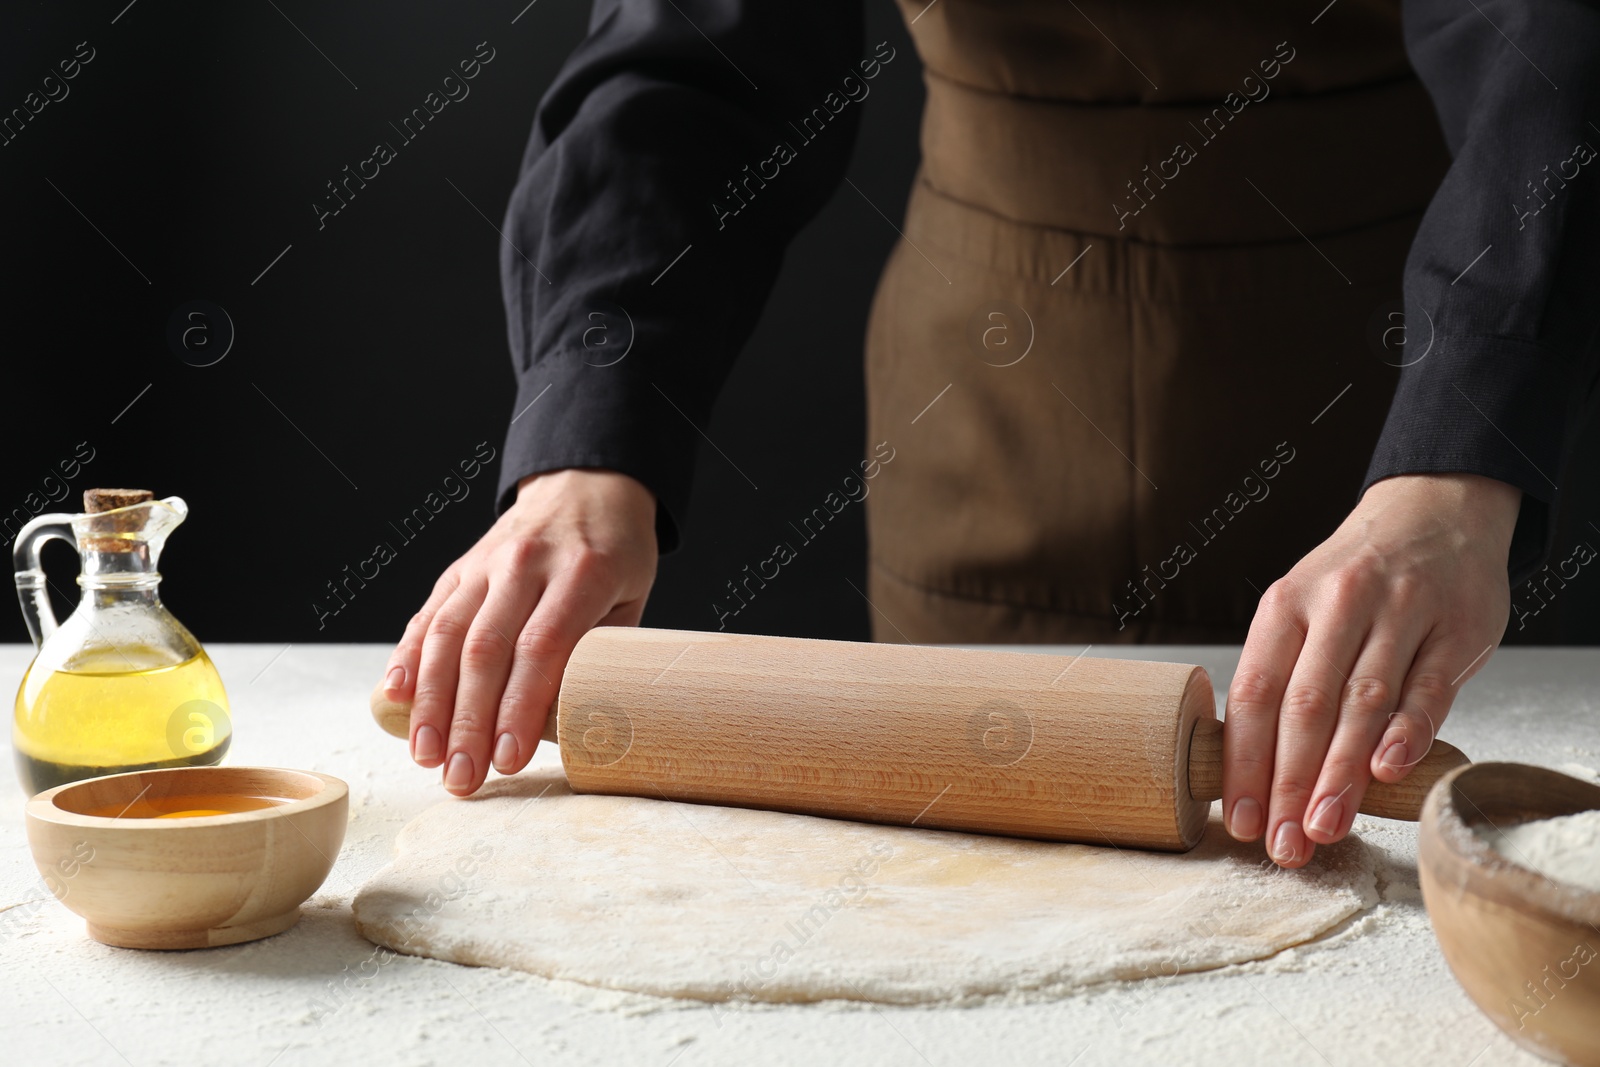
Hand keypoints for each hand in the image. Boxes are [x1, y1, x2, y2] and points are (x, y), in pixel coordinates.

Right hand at [379, 468, 657, 795]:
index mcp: (582, 572)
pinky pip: (429, 614)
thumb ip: (606, 651)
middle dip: (469, 721)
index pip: (543, 647)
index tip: (509, 758)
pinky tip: (396, 697)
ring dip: (432, 701)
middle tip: (462, 777)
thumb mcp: (634, 595)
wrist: (587, 482)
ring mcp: (487, 563)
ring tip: (427, 754)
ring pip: (449, 634)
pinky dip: (409, 657)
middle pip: (488, 649)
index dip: (521, 707)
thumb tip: (582, 722)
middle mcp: (527, 564)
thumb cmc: (617, 552)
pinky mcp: (459, 568)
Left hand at [1223, 472, 1520, 867]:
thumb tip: (1251, 769)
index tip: (1240, 818)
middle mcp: (1338, 604)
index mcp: (1285, 604)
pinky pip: (1427, 688)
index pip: (1255, 692)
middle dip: (1289, 782)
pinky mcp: (1457, 629)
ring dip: (1340, 772)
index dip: (1245, 761)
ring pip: (1363, 702)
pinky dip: (1405, 733)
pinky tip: (1386, 773)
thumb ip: (1282, 676)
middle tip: (1283, 842)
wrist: (1432, 512)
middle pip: (1305, 705)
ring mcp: (1401, 613)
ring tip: (1323, 825)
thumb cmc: (1355, 581)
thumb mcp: (1302, 608)